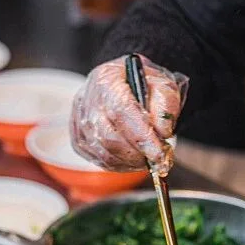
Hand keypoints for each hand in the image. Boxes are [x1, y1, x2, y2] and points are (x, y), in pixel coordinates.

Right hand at [71, 55, 186, 174]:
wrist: (125, 86)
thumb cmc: (144, 85)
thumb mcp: (163, 84)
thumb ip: (166, 104)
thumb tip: (162, 132)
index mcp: (106, 80)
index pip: (121, 111)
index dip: (141, 137)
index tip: (159, 154)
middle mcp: (87, 100)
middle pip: (109, 137)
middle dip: (137, 154)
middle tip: (158, 158)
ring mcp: (79, 122)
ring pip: (105, 154)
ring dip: (131, 161)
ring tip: (148, 156)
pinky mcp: (79, 140)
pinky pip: (101, 161)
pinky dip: (122, 164)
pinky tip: (134, 157)